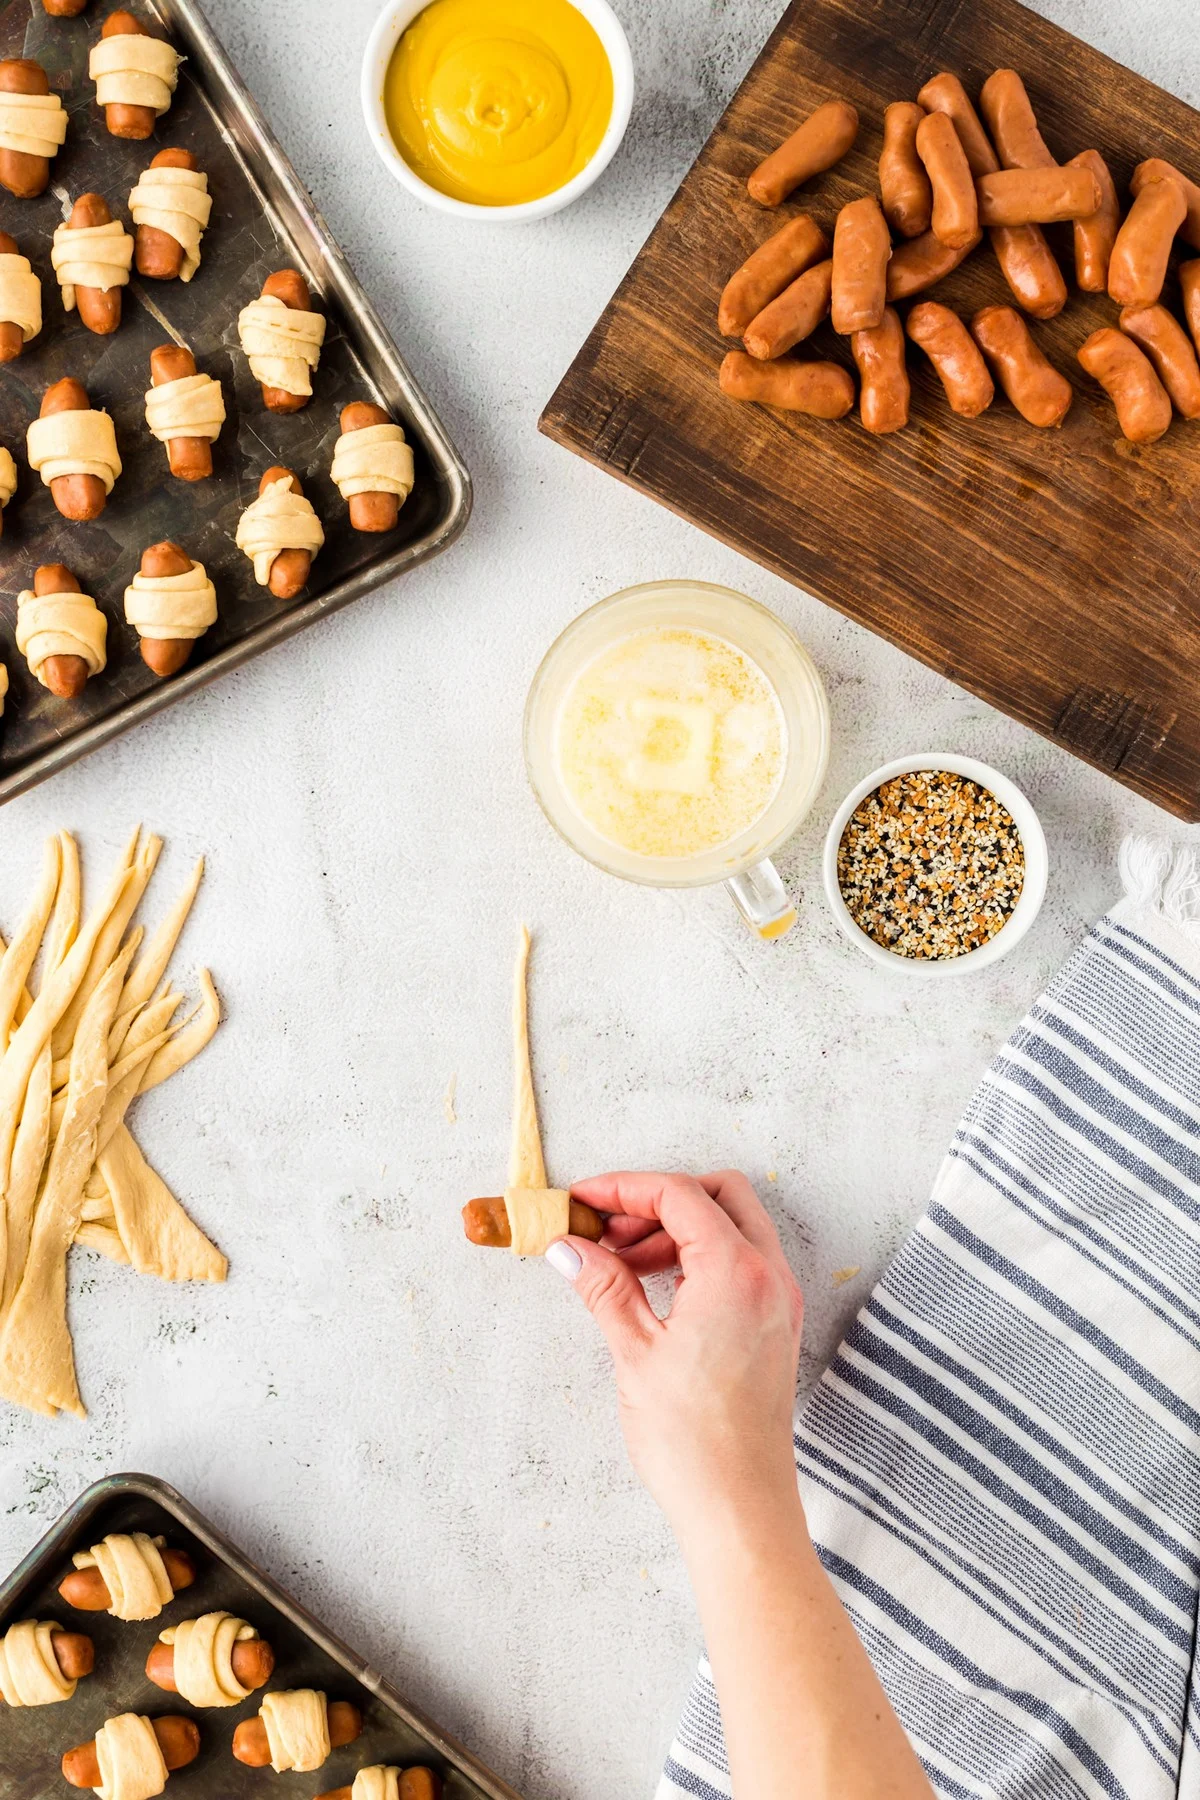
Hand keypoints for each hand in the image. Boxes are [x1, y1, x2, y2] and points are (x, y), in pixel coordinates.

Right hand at [547, 1171, 803, 1544]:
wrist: (740, 1509)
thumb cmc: (694, 1442)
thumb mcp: (635, 1353)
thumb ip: (603, 1287)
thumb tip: (570, 1247)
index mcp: (737, 1272)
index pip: (679, 1194)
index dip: (624, 1188)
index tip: (583, 1201)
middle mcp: (770, 1276)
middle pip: (719, 1194)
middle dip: (658, 1199)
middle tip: (606, 1228)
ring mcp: (779, 1301)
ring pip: (733, 1226)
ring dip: (678, 1229)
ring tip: (620, 1262)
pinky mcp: (776, 1325)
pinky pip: (742, 1263)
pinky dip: (700, 1257)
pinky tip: (655, 1287)